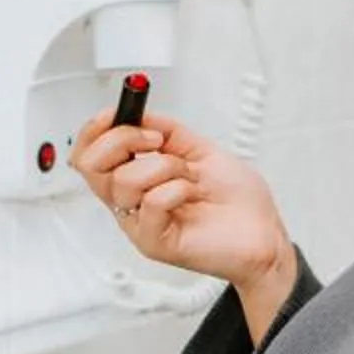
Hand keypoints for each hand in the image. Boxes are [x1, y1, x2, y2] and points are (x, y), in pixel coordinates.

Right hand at [70, 108, 294, 329]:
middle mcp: (133, 200)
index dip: (95, 128)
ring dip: (164, 166)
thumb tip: (139, 114)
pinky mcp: (154, 242)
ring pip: (123, 181)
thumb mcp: (200, 150)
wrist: (264, 235)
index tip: (118, 110)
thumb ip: (167, 132)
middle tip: (156, 142)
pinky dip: (176, 189)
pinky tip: (191, 196)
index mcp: (137, 178)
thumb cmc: (238, 202)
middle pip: (89, 165)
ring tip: (189, 177)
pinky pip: (149, 203)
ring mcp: (140, 222)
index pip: (90, 154)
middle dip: (122, 140)